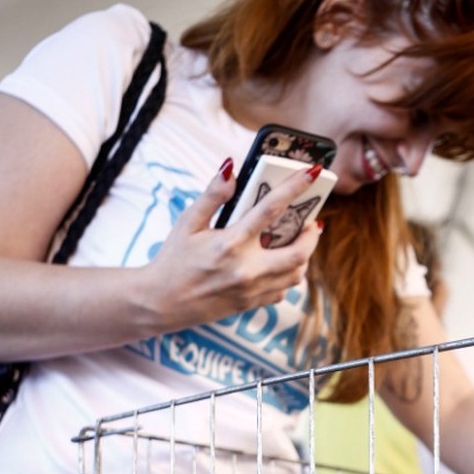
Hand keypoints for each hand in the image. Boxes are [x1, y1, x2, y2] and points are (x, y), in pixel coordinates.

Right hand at [140, 161, 325, 331]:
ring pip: (295, 274)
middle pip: (298, 252)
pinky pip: (282, 291)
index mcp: (230, 243)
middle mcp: (245, 269)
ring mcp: (250, 290)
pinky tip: (280, 264)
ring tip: (299, 240)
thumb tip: (232, 169)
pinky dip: (288, 276)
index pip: (271, 209)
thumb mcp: (188, 222)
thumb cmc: (173, 259)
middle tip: (312, 221)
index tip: (313, 172)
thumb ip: (213, 195)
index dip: (295, 187)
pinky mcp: (250, 304)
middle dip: (312, 234)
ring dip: (304, 256)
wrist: (160, 303)